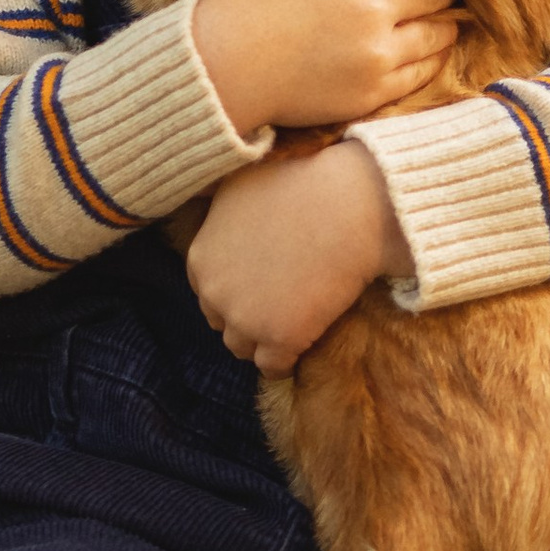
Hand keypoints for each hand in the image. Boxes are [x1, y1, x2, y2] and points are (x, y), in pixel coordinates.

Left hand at [187, 140, 412, 375]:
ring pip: (243, 347)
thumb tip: (213, 209)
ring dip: (261, 339)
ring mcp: (245, 319)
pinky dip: (285, 361)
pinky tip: (301, 346)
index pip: (206, 289)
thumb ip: (217, 210)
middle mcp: (215, 293)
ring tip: (288, 325)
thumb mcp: (237, 183)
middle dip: (243, 314)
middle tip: (274, 303)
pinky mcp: (280, 338)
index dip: (233, 286)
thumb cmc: (300, 183)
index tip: (256, 282)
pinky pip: (273, 366)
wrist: (348, 205)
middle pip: (222, 321)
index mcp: (200, 258)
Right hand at [189, 0, 455, 134]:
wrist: (221, 77)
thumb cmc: (228, 5)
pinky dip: (433, 56)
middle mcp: (371, 7)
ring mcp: (376, 52)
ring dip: (444, 20)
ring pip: (437, 31)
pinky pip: (425, 70)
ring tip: (446, 13)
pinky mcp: (375, 89)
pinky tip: (434, 47)